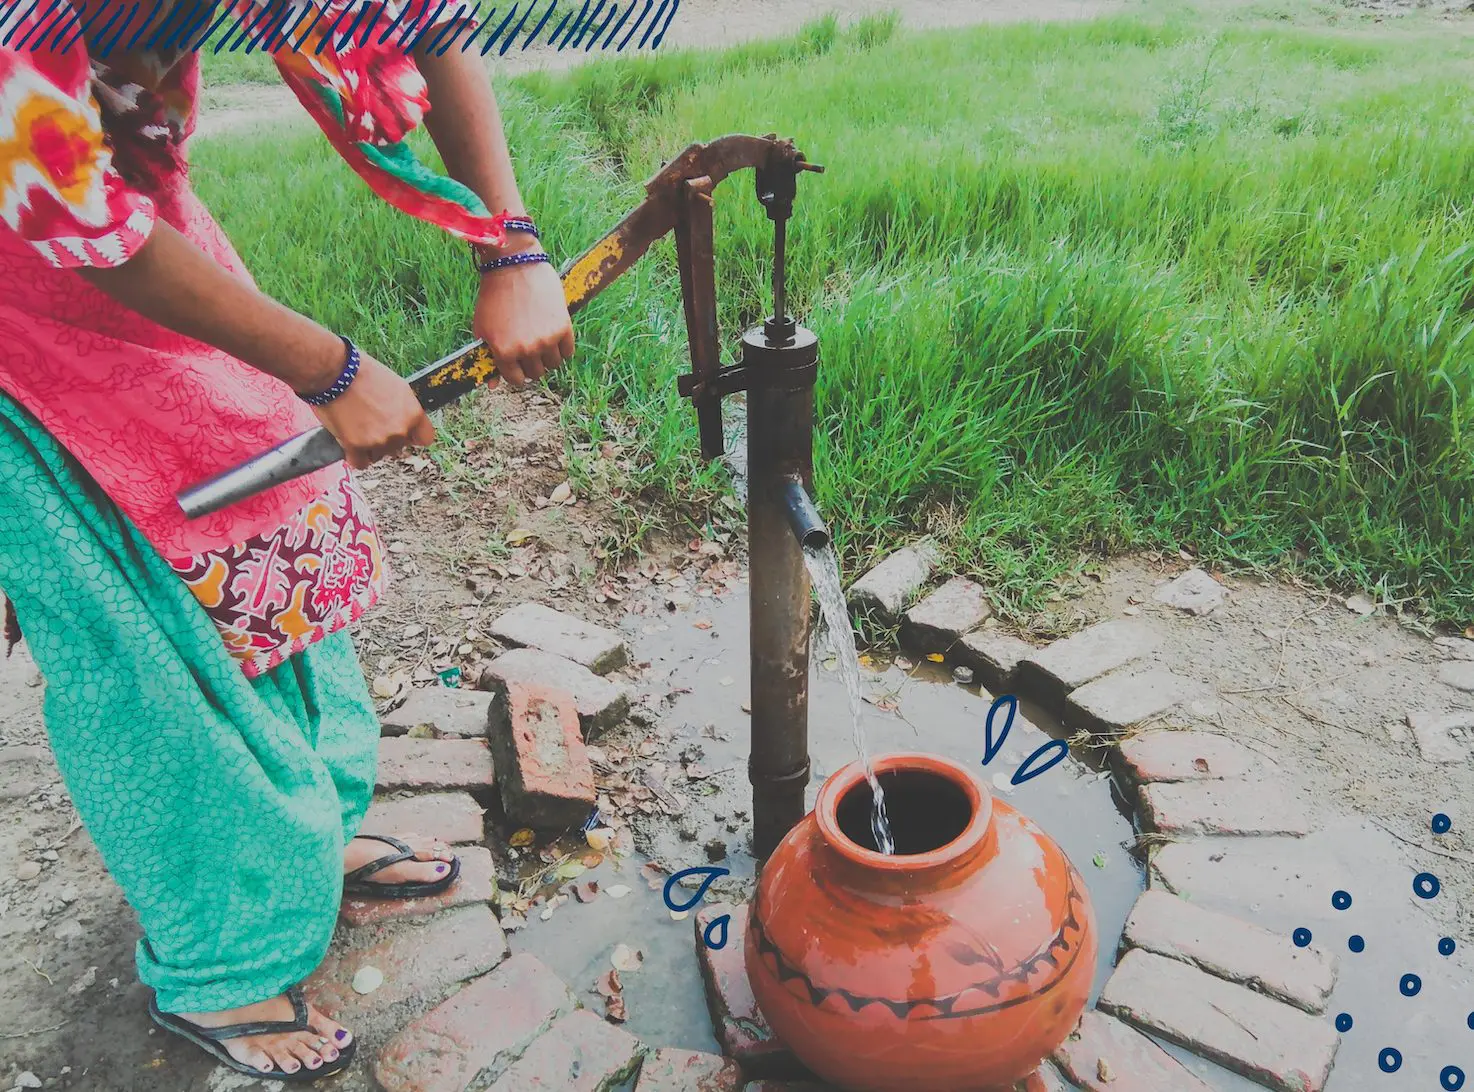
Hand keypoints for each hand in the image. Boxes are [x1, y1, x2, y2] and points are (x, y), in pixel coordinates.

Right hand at [310, 352, 435, 469]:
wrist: (334, 372)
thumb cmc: (362, 372)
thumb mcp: (396, 386)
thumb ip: (405, 408)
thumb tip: (406, 422)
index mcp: (413, 413)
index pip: (425, 438)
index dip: (413, 435)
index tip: (404, 433)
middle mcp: (399, 430)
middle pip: (398, 447)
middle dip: (387, 439)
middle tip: (370, 422)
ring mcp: (379, 440)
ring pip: (379, 455)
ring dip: (369, 447)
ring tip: (356, 425)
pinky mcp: (356, 447)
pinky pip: (360, 463)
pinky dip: (354, 455)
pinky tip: (349, 441)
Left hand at [473, 243, 573, 387]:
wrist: (514, 265)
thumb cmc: (494, 296)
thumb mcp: (483, 329)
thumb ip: (487, 357)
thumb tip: (491, 386)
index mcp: (504, 352)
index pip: (516, 380)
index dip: (516, 373)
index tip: (518, 364)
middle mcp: (527, 350)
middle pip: (537, 373)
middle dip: (531, 363)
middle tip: (529, 347)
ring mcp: (546, 339)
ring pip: (554, 364)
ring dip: (548, 356)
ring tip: (541, 338)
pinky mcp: (563, 327)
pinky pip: (567, 351)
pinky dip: (562, 347)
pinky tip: (553, 333)